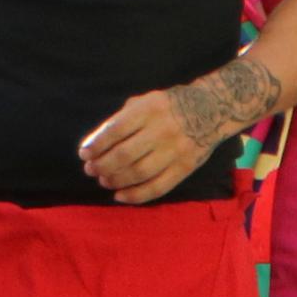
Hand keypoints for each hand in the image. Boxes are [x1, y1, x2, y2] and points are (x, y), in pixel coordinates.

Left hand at [77, 56, 274, 204]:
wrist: (212, 109)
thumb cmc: (169, 105)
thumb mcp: (145, 101)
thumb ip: (123, 118)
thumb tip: (96, 144)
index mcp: (149, 109)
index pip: (115, 131)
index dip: (95, 145)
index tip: (84, 153)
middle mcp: (162, 130)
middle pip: (123, 155)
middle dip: (101, 166)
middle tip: (91, 170)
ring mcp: (175, 151)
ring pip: (138, 173)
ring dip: (115, 180)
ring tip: (104, 180)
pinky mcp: (185, 168)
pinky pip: (157, 187)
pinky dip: (135, 195)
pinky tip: (120, 195)